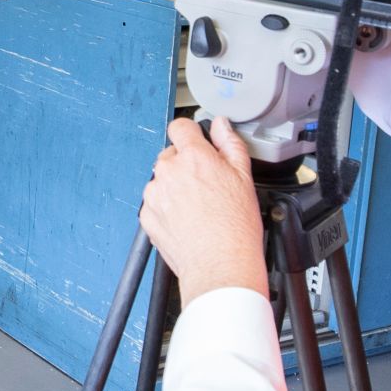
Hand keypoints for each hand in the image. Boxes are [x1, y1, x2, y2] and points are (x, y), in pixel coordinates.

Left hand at [139, 118, 267, 300]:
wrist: (220, 265)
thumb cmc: (235, 227)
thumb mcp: (244, 177)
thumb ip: (230, 143)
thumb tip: (221, 125)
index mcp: (193, 157)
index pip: (180, 126)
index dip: (191, 134)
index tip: (196, 143)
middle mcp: (168, 172)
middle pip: (171, 155)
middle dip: (185, 165)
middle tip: (206, 186)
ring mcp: (154, 194)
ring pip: (162, 179)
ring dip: (175, 187)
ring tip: (198, 208)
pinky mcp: (146, 215)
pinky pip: (154, 202)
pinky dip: (166, 208)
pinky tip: (186, 220)